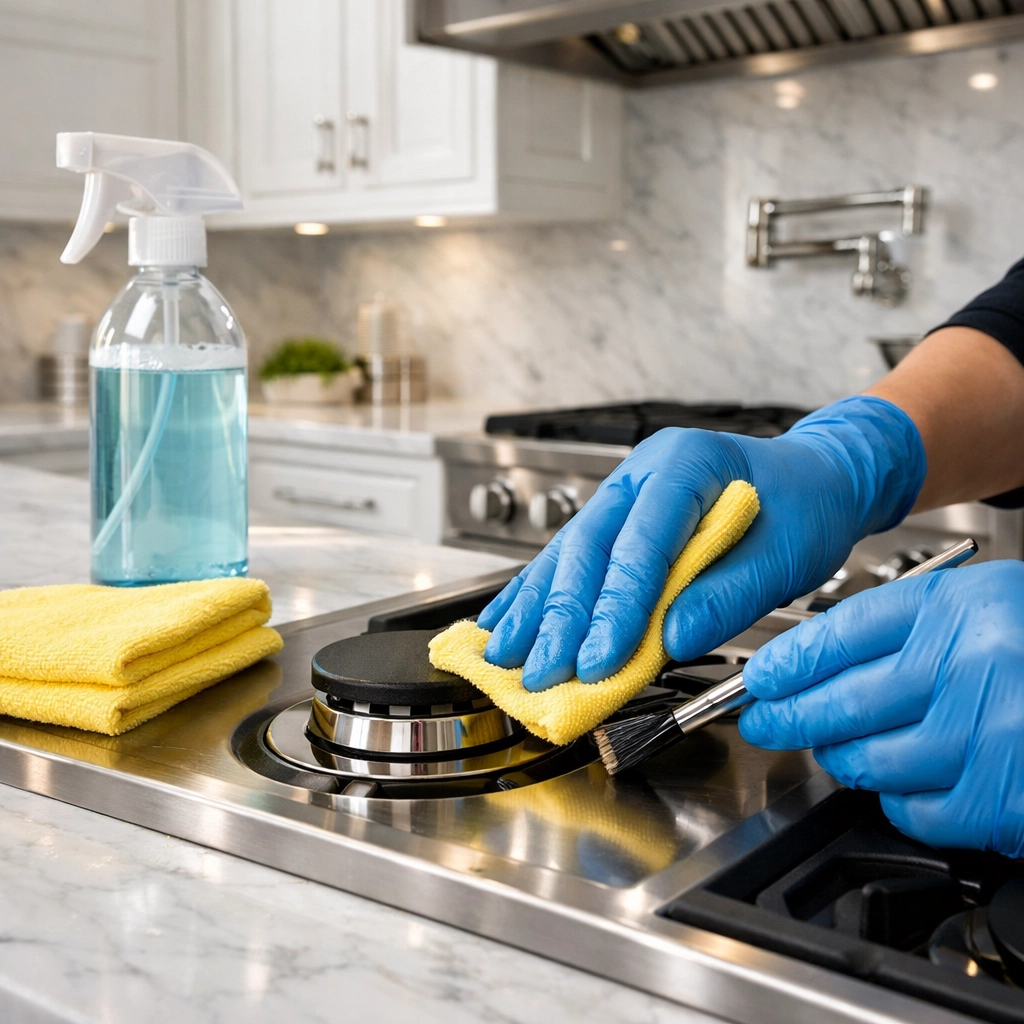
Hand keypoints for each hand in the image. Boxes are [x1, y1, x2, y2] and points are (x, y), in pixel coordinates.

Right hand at [477, 397, 924, 690]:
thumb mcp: (785, 554)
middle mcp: (642, 473)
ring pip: (567, 553)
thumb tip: (669, 640)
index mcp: (685, 464)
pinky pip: (569, 559)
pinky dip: (537, 595)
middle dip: (560, 617)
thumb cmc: (805, 506)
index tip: (598, 661)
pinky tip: (507, 620)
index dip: (615, 607)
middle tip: (539, 672)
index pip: (640, 543)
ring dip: (534, 609)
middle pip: (588, 547)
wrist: (814, 481)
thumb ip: (726, 596)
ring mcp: (623, 493)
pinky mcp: (616, 521)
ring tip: (502, 655)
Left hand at [739, 561, 1023, 856]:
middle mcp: (970, 668)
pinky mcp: (1003, 799)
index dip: (786, 661)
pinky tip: (900, 779)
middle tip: (765, 722)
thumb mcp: (978, 603)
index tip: (759, 678)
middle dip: (786, 717)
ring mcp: (988, 737)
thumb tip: (810, 664)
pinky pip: (914, 809)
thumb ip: (901, 626)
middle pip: (841, 701)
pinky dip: (894, 799)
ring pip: (868, 761)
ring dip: (839, 758)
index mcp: (959, 608)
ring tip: (834, 747)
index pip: (839, 634)